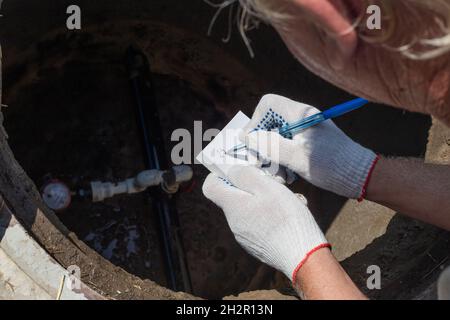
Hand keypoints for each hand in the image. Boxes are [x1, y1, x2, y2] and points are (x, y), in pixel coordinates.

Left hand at [202, 165, 329, 281]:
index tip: (238, 169)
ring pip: (250, 209)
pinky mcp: (258, 245)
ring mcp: (245, 236)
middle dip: (252, 185)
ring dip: (266, 200)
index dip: (220, 174)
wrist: (301, 256)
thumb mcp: (266, 186)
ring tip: (289, 199)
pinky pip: (260, 223)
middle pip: (235, 196)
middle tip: (274, 182)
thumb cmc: (285, 218)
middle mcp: (234, 223)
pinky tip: (291, 214)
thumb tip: (231, 170)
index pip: (210, 187)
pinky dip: (272, 215)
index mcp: (232, 206)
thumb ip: (245, 174)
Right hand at [241, 94, 377, 198]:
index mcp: (300, 114)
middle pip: (269, 122)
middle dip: (262, 143)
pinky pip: (287, 146)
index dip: (255, 122)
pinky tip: (288, 176)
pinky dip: (283, 160)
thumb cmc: (331, 165)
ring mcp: (305, 131)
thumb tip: (246, 137)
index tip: (253, 143)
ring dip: (272, 156)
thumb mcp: (296, 157)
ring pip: (276, 137)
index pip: (268, 104)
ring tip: (279, 175)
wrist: (361, 175)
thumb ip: (269, 145)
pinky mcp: (309, 143)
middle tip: (262, 163)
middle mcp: (301, 118)